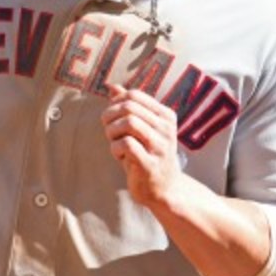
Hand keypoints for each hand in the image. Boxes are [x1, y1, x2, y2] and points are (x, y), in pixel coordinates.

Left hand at [101, 85, 180, 205]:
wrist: (164, 189)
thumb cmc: (148, 154)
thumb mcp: (141, 129)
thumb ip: (129, 107)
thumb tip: (112, 86)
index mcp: (166, 116)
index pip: (134, 95)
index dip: (115, 103)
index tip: (111, 118)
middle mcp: (166, 128)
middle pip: (129, 107)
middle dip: (110, 117)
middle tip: (109, 131)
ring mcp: (160, 146)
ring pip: (129, 123)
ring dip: (112, 131)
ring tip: (114, 142)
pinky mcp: (150, 164)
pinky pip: (126, 145)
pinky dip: (115, 148)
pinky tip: (119, 156)